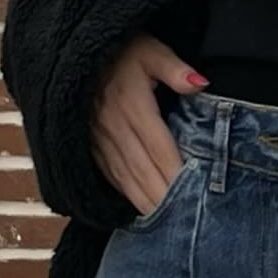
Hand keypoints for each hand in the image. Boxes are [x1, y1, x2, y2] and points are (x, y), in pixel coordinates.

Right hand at [91, 34, 206, 216]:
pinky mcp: (90, 148)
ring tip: (170, 228)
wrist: (76, 52)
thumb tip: (200, 83)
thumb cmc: (122, 50)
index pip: (160, 148)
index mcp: (133, 106)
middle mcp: (114, 129)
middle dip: (167, 198)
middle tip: (191, 222)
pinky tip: (143, 211)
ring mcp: (100, 141)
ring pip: (127, 179)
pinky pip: (111, 177)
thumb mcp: (150, 50)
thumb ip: (175, 68)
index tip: (198, 193)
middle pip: (145, 171)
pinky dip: (128, 197)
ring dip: (148, 203)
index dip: (178, 173)